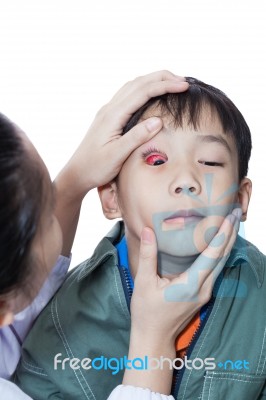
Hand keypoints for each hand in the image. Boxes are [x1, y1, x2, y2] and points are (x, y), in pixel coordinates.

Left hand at [60, 70, 188, 194]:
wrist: (77, 174)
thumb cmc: (95, 167)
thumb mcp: (117, 156)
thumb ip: (136, 137)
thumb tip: (158, 120)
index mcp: (112, 116)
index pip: (142, 92)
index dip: (165, 86)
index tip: (184, 86)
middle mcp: (110, 109)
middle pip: (138, 83)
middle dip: (162, 78)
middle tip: (184, 82)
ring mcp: (108, 112)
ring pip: (133, 87)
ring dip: (153, 81)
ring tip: (172, 83)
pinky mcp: (109, 118)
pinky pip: (128, 95)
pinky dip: (144, 89)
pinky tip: (152, 94)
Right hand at [131, 208, 241, 345]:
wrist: (153, 337)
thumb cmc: (146, 312)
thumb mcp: (143, 283)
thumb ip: (148, 255)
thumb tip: (148, 230)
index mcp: (190, 285)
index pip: (212, 255)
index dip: (222, 234)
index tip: (228, 217)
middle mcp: (203, 289)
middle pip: (222, 257)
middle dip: (230, 234)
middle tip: (234, 213)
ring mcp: (205, 293)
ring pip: (221, 264)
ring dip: (227, 243)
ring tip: (231, 224)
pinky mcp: (203, 294)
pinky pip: (215, 270)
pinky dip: (219, 253)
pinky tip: (219, 244)